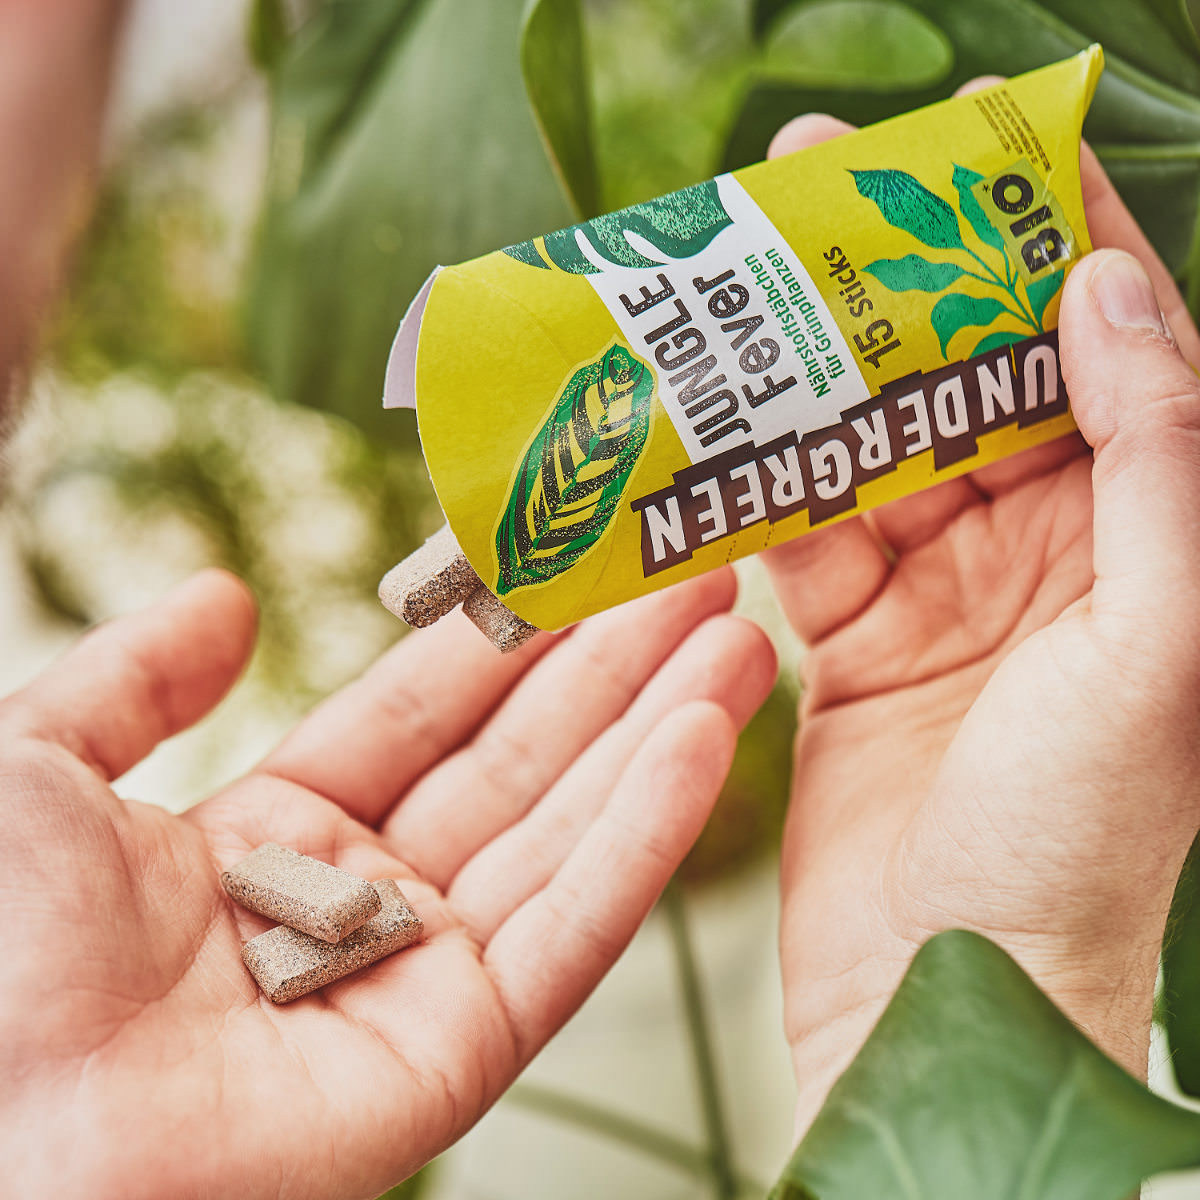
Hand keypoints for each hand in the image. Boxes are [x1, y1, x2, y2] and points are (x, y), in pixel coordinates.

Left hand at [0, 568, 774, 1198]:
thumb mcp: (33, 762)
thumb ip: (134, 678)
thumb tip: (223, 597)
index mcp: (275, 834)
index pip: (426, 710)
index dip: (506, 632)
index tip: (580, 556)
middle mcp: (363, 900)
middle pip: (519, 760)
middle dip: (614, 665)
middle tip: (695, 574)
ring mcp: (419, 977)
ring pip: (566, 831)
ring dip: (658, 730)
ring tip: (739, 638)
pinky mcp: (461, 1053)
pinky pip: (569, 927)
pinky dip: (644, 833)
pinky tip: (704, 738)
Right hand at [766, 105, 1199, 1130]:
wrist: (949, 995)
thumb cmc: (1077, 849)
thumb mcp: (1159, 651)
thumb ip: (1152, 466)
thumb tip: (1103, 300)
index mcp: (1141, 538)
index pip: (1103, 352)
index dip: (1042, 241)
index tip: (975, 147)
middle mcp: (1044, 551)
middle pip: (963, 381)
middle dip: (892, 282)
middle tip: (808, 186)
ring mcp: (937, 593)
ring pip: (866, 450)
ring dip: (806, 376)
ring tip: (734, 288)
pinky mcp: (848, 641)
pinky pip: (796, 536)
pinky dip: (751, 488)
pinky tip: (706, 430)